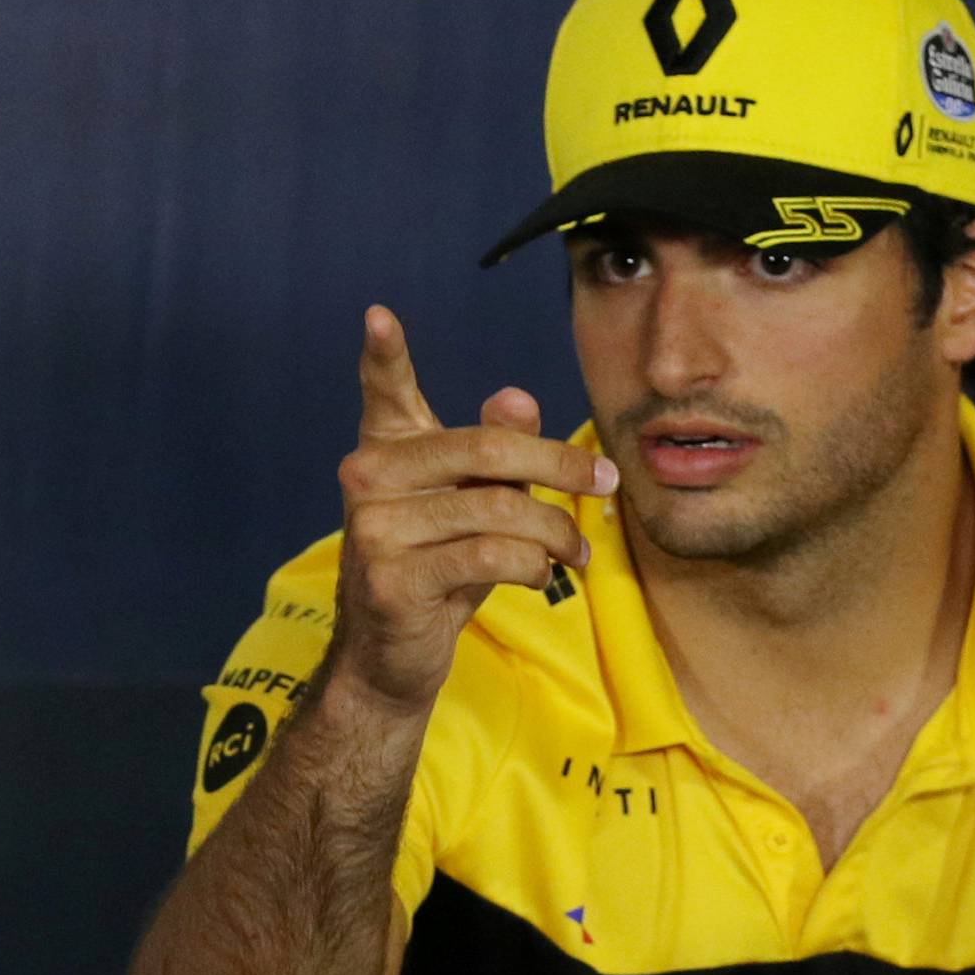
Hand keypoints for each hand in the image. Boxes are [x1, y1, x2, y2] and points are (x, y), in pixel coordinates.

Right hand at [329, 306, 617, 715]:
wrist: (395, 659)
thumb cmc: (442, 571)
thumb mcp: (477, 507)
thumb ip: (499, 455)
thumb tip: (517, 397)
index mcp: (387, 451)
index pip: (385, 394)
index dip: (383, 355)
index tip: (379, 315)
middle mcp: (368, 479)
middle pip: (485, 449)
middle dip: (559, 465)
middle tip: (605, 482)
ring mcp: (374, 529)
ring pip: (497, 510)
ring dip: (555, 533)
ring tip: (576, 553)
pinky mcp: (392, 580)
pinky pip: (488, 556)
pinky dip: (533, 566)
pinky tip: (544, 576)